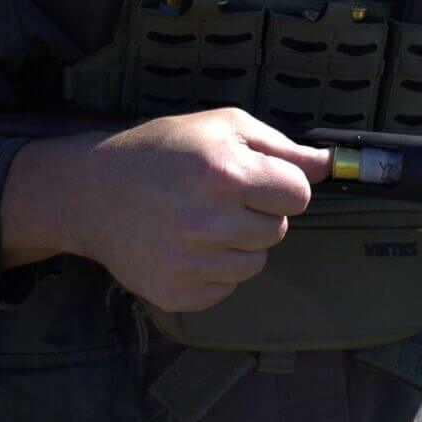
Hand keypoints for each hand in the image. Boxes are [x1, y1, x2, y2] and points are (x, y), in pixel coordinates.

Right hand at [1, 108, 331, 311]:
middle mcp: (207, 222)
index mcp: (223, 173)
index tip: (258, 179)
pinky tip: (186, 245)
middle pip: (280, 230)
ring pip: (257, 263)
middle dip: (260, 213)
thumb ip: (282, 147)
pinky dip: (215, 269)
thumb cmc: (163, 152)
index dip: (282, 185)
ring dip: (240, 243)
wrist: (92, 192)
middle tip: (220, 198)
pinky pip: (227, 287)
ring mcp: (191, 263)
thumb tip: (329, 165)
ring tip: (202, 220)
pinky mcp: (178, 294)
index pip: (299, 195)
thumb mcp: (222, 128)